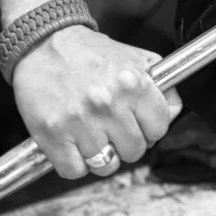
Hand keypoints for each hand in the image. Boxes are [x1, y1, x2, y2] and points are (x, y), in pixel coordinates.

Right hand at [11, 25, 182, 179]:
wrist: (42, 44)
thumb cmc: (88, 52)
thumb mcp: (134, 57)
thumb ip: (161, 85)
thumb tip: (173, 111)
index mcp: (132, 83)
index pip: (159, 128)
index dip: (150, 128)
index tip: (140, 123)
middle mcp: (108, 104)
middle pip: (135, 151)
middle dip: (126, 142)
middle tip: (113, 128)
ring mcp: (80, 122)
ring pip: (105, 166)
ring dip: (99, 155)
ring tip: (91, 133)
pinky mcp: (53, 135)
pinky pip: (75, 171)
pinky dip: (75, 163)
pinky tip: (73, 142)